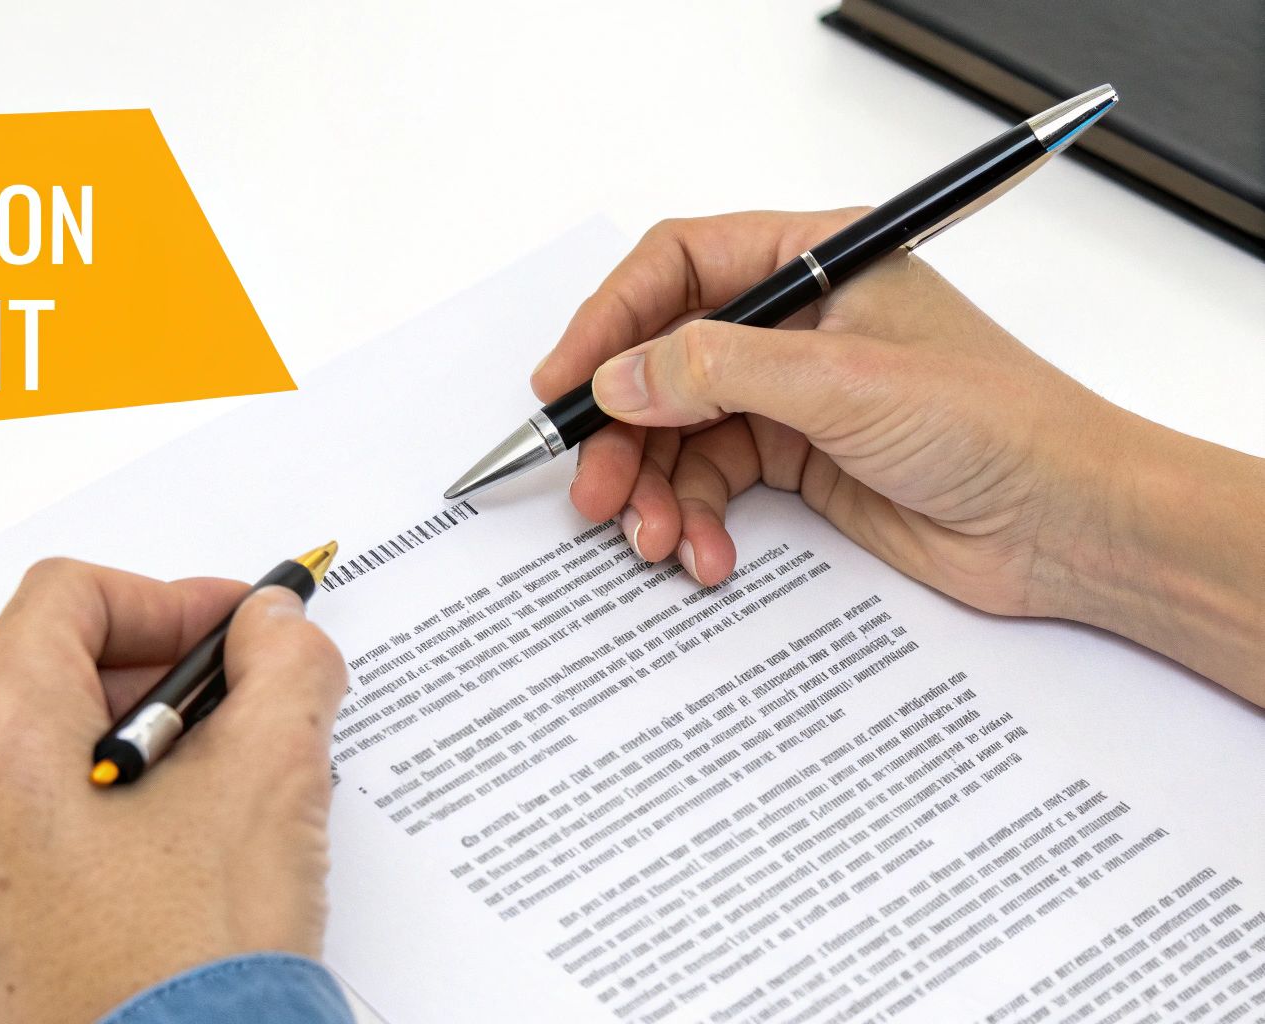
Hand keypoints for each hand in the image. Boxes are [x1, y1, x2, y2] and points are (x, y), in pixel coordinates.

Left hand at [0, 560, 346, 1023]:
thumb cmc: (185, 965)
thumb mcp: (269, 779)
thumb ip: (283, 666)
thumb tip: (276, 625)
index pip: (71, 594)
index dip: (170, 598)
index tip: (238, 630)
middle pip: (53, 663)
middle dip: (162, 674)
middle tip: (247, 704)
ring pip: (46, 738)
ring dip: (142, 737)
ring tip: (228, 783)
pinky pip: (31, 807)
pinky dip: (106, 796)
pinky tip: (185, 841)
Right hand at [533, 210, 1264, 697]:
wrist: (1070, 527)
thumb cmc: (997, 426)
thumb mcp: (842, 383)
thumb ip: (717, 372)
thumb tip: (619, 375)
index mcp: (818, 262)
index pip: (680, 266)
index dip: (610, 321)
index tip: (563, 382)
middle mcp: (797, 323)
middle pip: (665, 360)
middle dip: (622, 430)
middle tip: (592, 488)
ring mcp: (796, 396)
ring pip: (681, 433)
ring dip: (655, 490)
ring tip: (652, 540)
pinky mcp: (801, 462)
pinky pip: (713, 484)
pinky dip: (696, 522)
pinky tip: (707, 556)